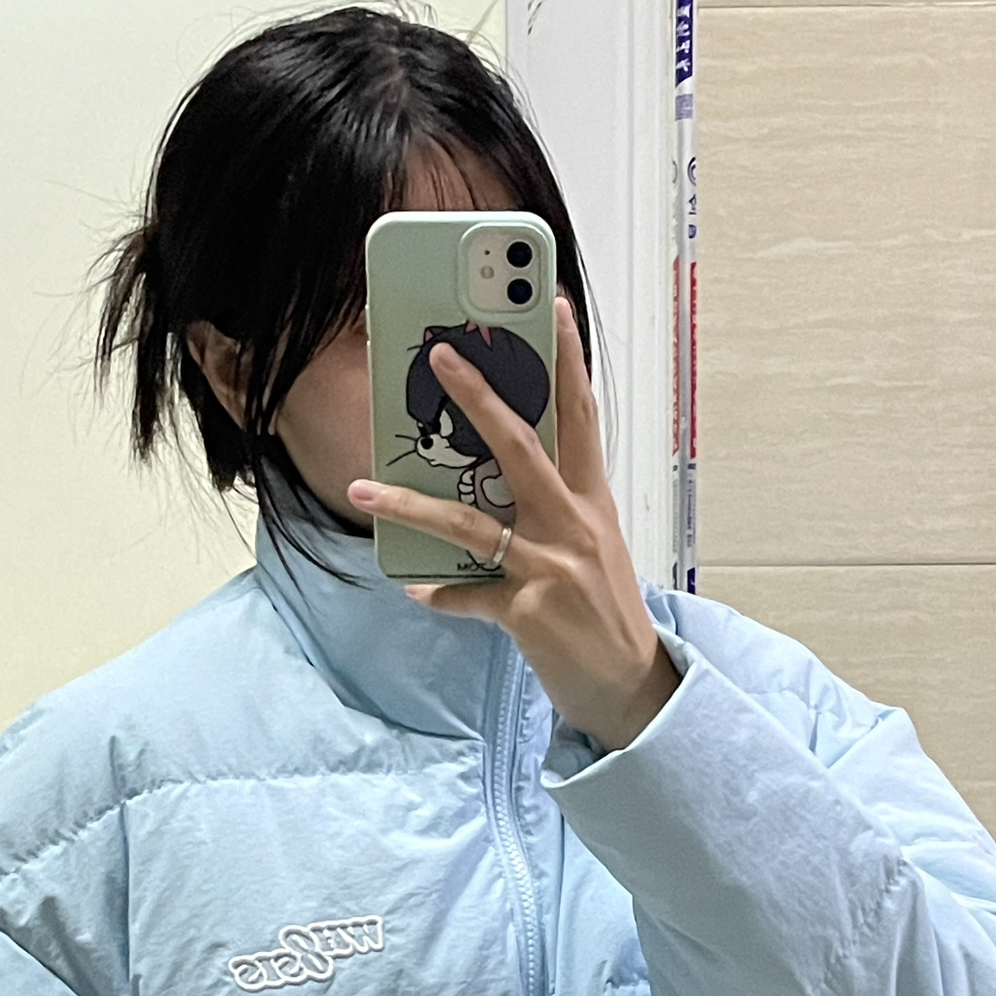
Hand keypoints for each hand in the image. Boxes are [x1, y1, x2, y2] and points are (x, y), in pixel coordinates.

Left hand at [348, 297, 678, 752]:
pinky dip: (438, 594)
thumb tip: (492, 485)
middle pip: (521, 446)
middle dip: (477, 396)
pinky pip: (466, 595)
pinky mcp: (528, 612)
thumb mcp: (592, 551)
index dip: (568, 359)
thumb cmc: (605, 617)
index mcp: (593, 503)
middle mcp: (575, 526)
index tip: (551, 306)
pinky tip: (417, 589)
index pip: (583, 416)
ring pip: (468, 523)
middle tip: (440, 355)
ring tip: (363, 486)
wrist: (633, 689)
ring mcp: (551, 568)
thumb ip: (552, 512)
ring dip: (409, 503)